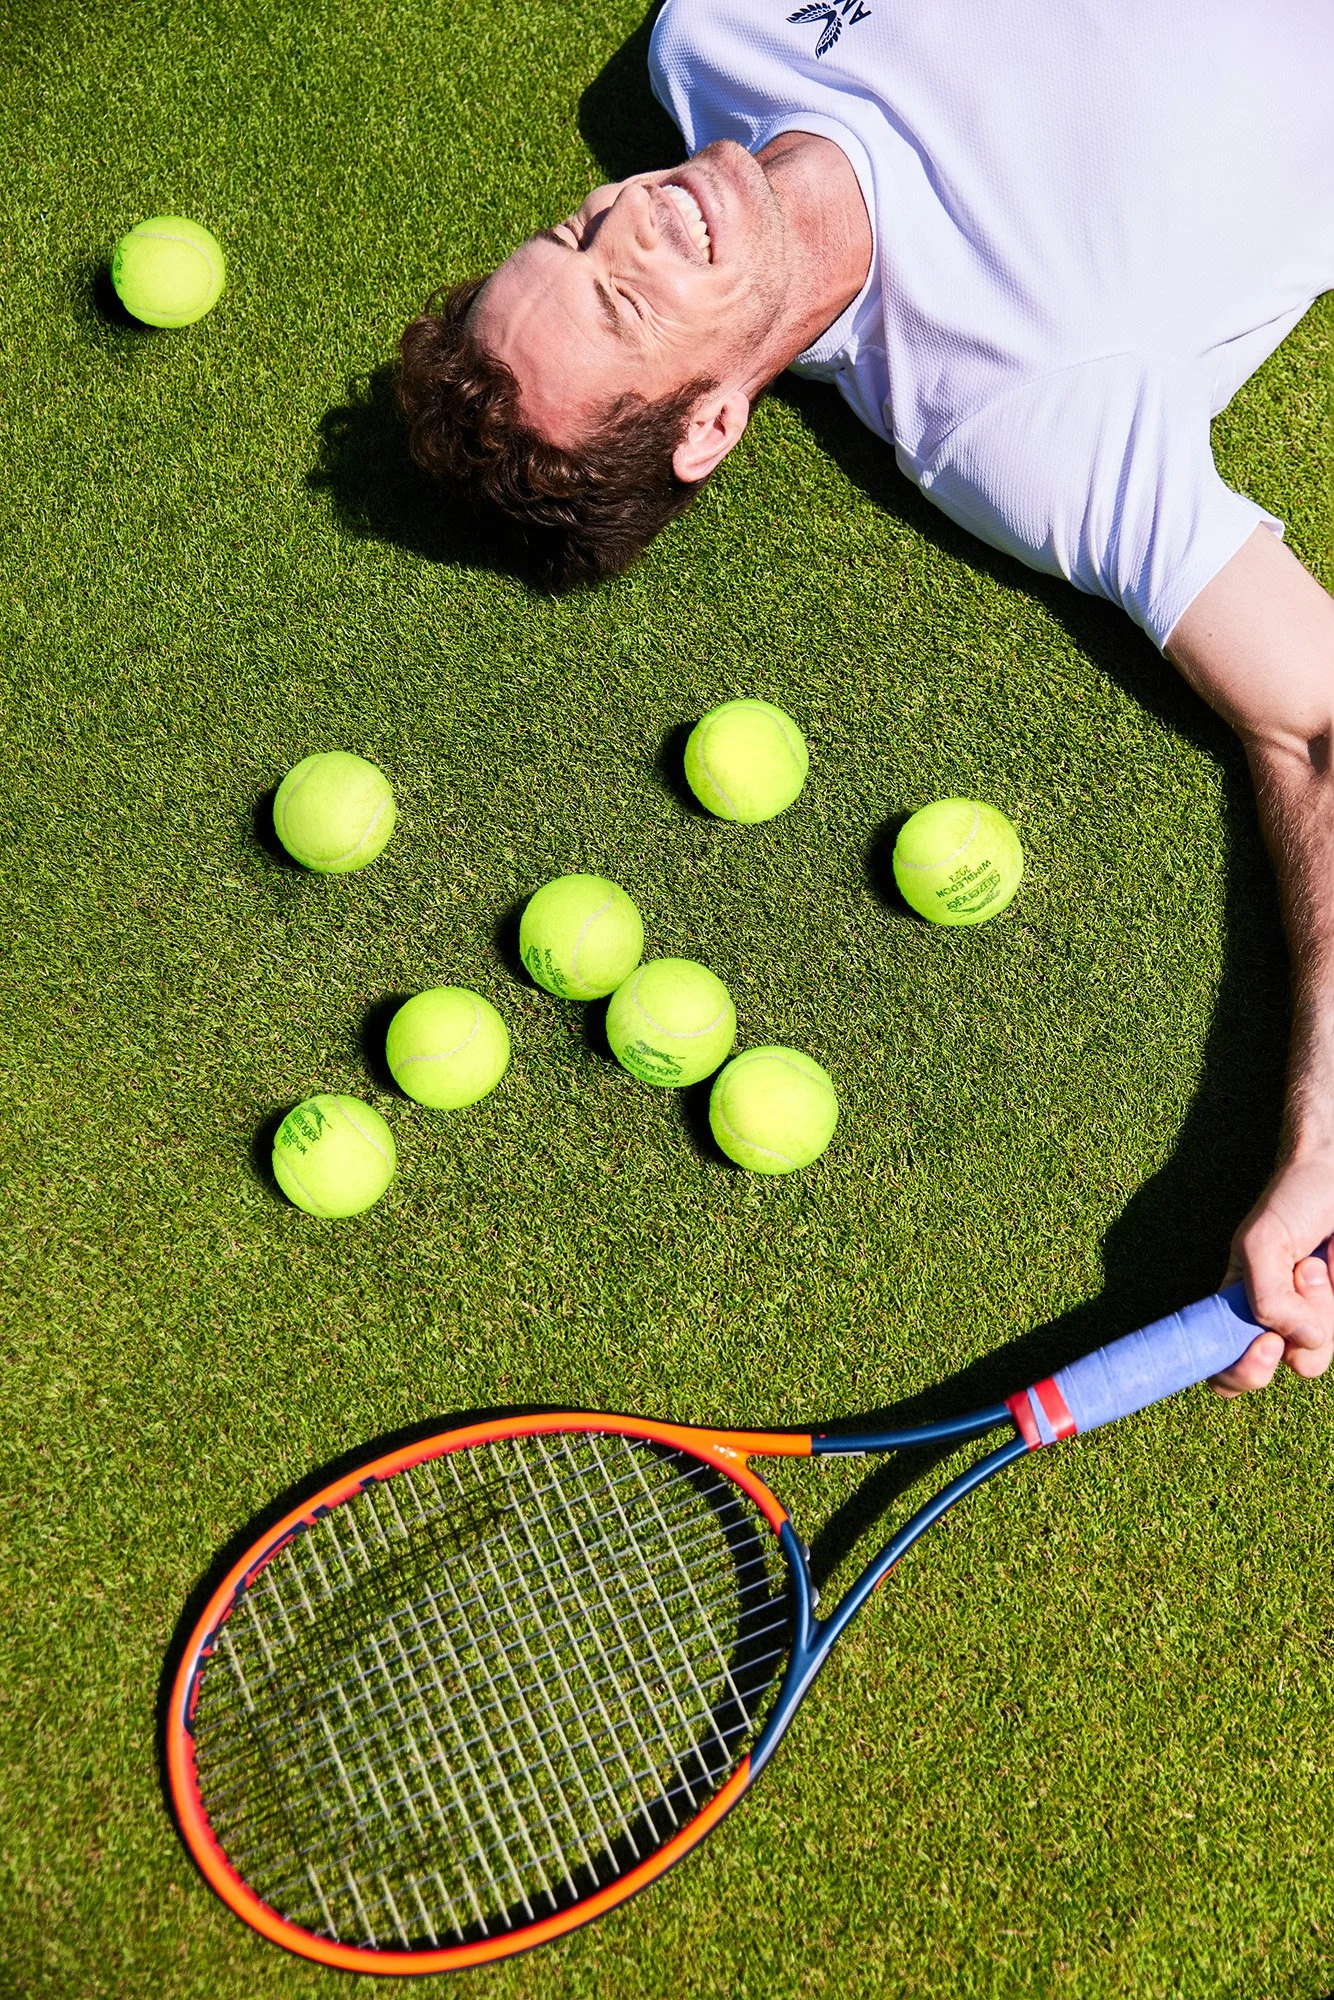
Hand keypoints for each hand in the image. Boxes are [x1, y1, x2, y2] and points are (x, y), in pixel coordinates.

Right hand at [1212, 1149, 1333, 1393]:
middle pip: (1293, 1362)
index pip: (1225, 1372)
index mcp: (1238, 1311)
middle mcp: (1279, 1324)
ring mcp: (1318, 1320)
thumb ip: (1267, 1297)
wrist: (1333, 1175)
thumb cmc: (1292, 1201)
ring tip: (1318, 1260)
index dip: (1241, 1372)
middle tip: (1302, 1273)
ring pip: (1323, 1348)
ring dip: (1326, 1301)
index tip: (1267, 1345)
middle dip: (1298, 1323)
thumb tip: (1301, 1340)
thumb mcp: (1260, 1243)